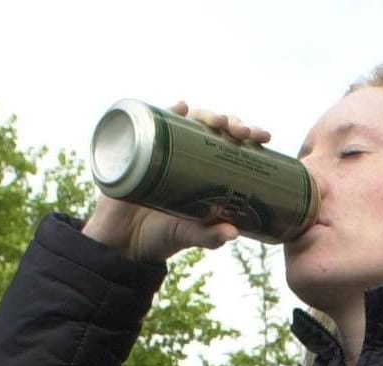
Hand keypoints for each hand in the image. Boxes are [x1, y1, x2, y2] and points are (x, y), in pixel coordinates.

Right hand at [83, 100, 273, 262]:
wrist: (119, 241)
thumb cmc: (159, 237)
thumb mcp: (187, 236)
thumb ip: (208, 236)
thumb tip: (232, 234)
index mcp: (208, 175)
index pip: (235, 147)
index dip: (250, 136)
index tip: (263, 136)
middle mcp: (189, 158)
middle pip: (216, 130)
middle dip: (232, 123)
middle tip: (241, 130)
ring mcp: (166, 152)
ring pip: (189, 122)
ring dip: (206, 115)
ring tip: (217, 120)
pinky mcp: (140, 151)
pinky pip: (154, 125)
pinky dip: (168, 112)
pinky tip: (180, 107)